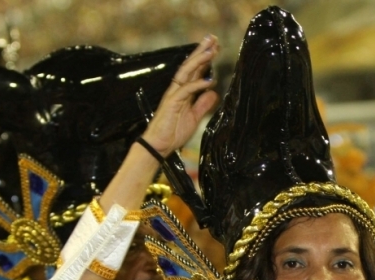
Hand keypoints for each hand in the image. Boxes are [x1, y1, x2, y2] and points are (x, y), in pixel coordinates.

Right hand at [139, 36, 219, 156]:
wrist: (159, 146)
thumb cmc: (173, 132)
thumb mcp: (194, 117)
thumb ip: (202, 104)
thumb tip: (214, 92)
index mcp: (182, 92)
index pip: (194, 71)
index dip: (205, 59)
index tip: (215, 47)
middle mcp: (177, 89)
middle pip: (190, 66)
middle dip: (202, 51)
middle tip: (213, 39)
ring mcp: (173, 94)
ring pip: (186, 72)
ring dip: (199, 60)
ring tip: (211, 50)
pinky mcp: (171, 102)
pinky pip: (186, 89)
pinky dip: (198, 84)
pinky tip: (209, 80)